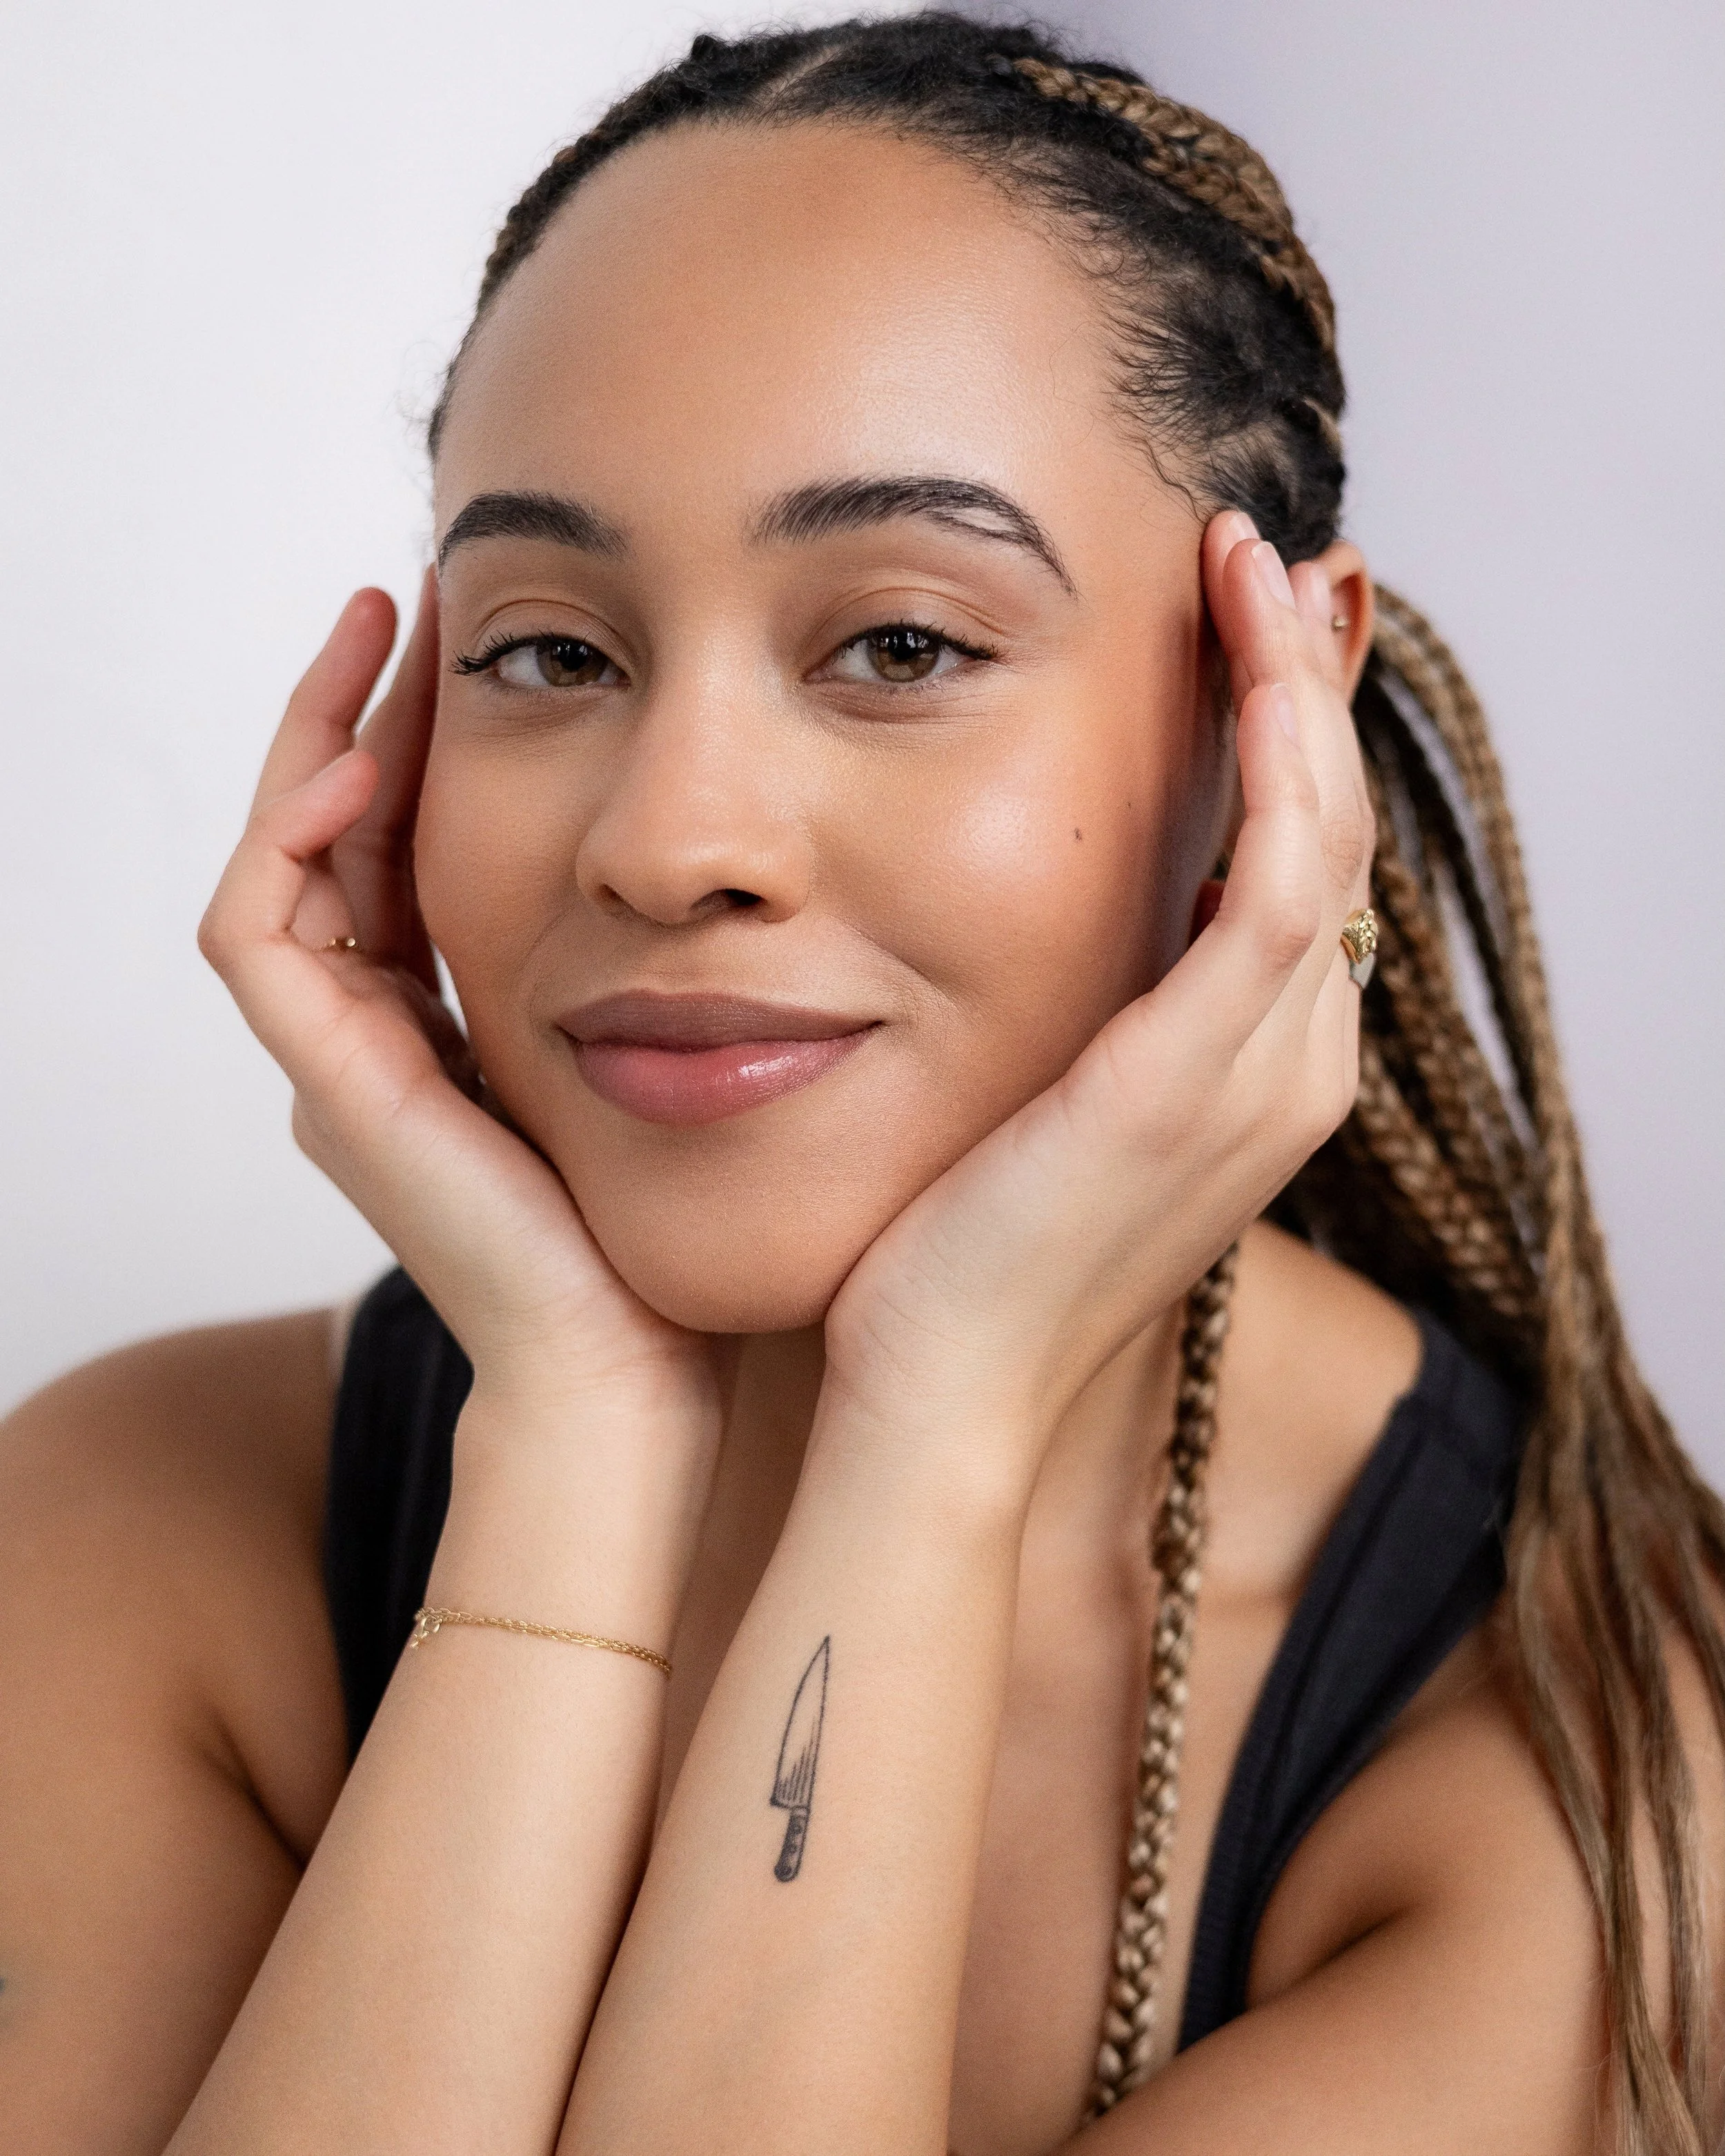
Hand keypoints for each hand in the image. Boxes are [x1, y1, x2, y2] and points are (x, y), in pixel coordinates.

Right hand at [199, 577, 714, 1421]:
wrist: (644, 1362)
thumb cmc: (684, 1215)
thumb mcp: (674, 1045)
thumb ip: (665, 957)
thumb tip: (758, 848)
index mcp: (453, 1025)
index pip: (406, 845)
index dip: (422, 736)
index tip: (482, 632)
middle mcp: (382, 1040)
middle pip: (339, 837)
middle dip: (370, 710)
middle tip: (414, 597)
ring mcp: (344, 1066)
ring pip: (288, 863)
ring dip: (321, 740)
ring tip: (380, 632)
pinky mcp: (333, 1089)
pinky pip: (260, 934)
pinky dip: (292, 839)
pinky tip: (360, 762)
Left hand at [821, 511, 1372, 1480]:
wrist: (930, 1397)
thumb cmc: (949, 1256)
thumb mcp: (1031, 1108)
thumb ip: (1070, 1016)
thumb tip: (1020, 920)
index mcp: (1246, 1073)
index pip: (1293, 869)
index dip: (1281, 741)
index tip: (1231, 629)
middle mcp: (1285, 1066)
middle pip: (1329, 830)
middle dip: (1306, 686)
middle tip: (1259, 562)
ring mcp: (1259, 1073)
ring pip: (1324, 831)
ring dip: (1297, 686)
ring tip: (1248, 562)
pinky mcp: (1200, 1073)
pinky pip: (1278, 878)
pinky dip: (1277, 756)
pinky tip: (1238, 653)